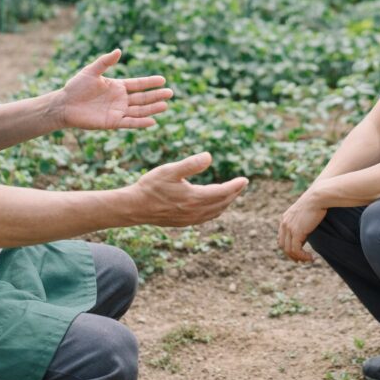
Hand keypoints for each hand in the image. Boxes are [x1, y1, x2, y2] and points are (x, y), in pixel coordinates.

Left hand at [56, 50, 172, 129]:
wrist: (64, 104)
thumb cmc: (75, 87)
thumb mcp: (91, 71)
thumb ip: (105, 62)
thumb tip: (119, 51)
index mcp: (118, 87)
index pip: (138, 84)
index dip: (150, 82)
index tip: (163, 80)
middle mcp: (120, 100)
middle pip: (142, 98)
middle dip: (156, 95)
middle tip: (170, 93)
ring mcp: (118, 111)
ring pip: (139, 110)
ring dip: (152, 109)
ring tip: (165, 105)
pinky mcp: (112, 122)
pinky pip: (129, 123)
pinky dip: (140, 123)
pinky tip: (152, 121)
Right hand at [130, 152, 247, 226]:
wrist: (134, 207)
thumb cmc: (151, 186)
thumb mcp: (170, 170)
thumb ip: (191, 164)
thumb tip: (209, 156)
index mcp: (194, 198)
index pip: (222, 192)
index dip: (235, 186)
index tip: (245, 179)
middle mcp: (195, 211)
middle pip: (222, 203)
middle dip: (233, 193)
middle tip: (242, 184)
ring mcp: (189, 219)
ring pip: (215, 212)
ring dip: (225, 203)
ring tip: (231, 193)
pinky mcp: (183, 223)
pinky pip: (206, 218)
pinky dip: (215, 210)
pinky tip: (213, 206)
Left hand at [277, 190, 326, 262]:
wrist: (318, 197)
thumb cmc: (316, 203)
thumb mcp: (305, 213)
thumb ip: (302, 222)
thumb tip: (305, 233)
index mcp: (285, 218)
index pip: (281, 238)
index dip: (288, 248)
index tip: (297, 254)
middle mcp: (284, 224)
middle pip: (283, 246)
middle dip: (292, 255)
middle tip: (302, 260)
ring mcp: (289, 228)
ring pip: (289, 250)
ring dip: (299, 258)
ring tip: (308, 260)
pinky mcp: (296, 232)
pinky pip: (296, 250)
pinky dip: (303, 256)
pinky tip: (311, 258)